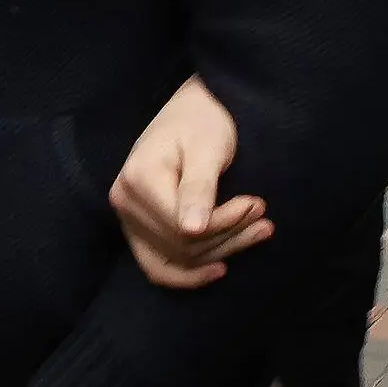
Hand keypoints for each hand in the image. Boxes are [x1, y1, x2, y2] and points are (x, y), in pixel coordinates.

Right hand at [111, 76, 269, 286]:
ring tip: (258, 229)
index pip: (184, 226)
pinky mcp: (137, 229)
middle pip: (182, 245)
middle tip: (263, 215)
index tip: (257, 204)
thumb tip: (191, 230)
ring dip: (222, 250)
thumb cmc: (202, 121)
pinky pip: (157, 267)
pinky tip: (220, 269)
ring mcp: (127, 218)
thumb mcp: (208, 148)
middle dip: (229, 234)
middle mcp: (124, 201)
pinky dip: (188, 275)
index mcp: (138, 178)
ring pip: (178, 258)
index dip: (225, 223)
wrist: (190, 111)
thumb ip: (199, 188)